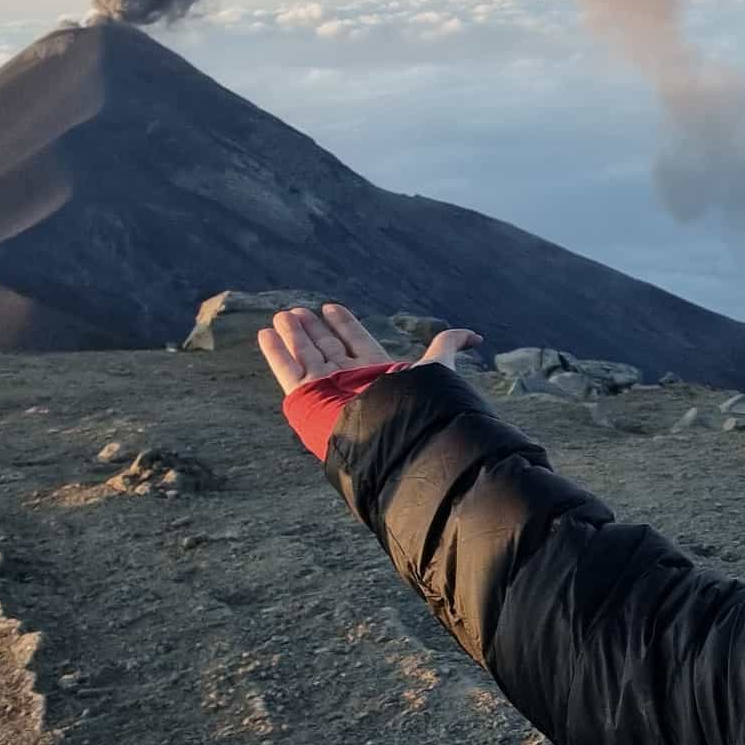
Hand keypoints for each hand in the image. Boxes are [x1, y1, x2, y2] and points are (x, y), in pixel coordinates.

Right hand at [257, 303, 481, 396]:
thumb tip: (477, 335)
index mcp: (375, 371)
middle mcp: (348, 379)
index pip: (356, 341)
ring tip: (284, 315)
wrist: (386, 438)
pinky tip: (267, 334)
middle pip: (327, 346)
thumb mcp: (436, 367)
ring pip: (306, 353)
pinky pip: (287, 369)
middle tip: (299, 310)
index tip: (330, 307)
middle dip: (314, 328)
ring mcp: (325, 387)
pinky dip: (275, 351)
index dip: (343, 324)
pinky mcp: (304, 396)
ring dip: (294, 334)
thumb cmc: (413, 404)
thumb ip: (449, 345)